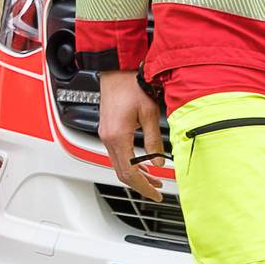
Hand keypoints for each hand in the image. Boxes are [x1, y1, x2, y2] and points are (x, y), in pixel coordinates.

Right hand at [98, 71, 166, 202]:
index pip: (130, 172)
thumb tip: (158, 162)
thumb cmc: (131, 85)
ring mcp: (105, 134)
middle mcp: (108, 138)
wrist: (116, 69)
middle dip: (140, 184)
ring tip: (153, 179)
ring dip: (135, 174)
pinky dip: (129, 163)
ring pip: (118, 164)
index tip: (156, 194)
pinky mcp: (107, 129)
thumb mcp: (150, 113)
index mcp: (118, 136)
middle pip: (121, 172)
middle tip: (156, 191)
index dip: (144, 186)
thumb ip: (154, 140)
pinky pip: (116, 154)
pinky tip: (141, 163)